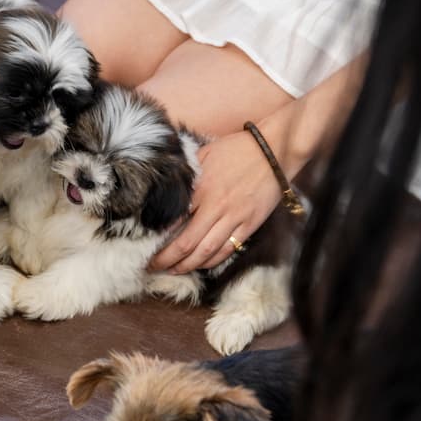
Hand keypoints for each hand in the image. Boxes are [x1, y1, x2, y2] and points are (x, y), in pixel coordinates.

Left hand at [149, 131, 281, 273]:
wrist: (275, 150)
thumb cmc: (237, 149)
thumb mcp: (204, 155)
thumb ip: (186, 174)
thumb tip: (164, 187)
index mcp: (201, 189)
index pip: (172, 221)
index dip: (157, 238)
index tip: (145, 245)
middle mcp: (216, 207)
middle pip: (186, 244)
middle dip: (166, 260)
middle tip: (152, 267)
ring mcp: (234, 218)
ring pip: (206, 252)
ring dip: (186, 266)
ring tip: (172, 271)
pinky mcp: (249, 225)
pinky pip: (227, 250)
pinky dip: (210, 261)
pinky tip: (199, 265)